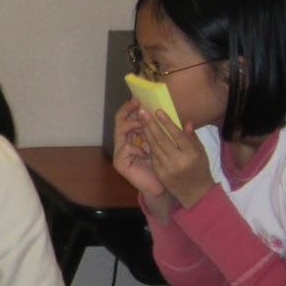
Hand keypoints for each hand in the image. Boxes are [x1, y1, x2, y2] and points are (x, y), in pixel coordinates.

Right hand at [111, 99, 175, 219]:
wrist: (161, 187)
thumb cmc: (164, 165)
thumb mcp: (165, 143)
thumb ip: (163, 129)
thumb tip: (164, 111)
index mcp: (134, 136)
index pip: (129, 117)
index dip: (132, 107)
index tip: (139, 97)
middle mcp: (125, 142)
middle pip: (120, 121)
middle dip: (127, 110)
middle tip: (136, 103)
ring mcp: (120, 152)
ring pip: (120, 131)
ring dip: (132, 125)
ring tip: (141, 124)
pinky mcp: (120, 163)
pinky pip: (125, 148)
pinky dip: (136, 148)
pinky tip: (145, 153)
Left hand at [137, 105, 214, 208]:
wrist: (196, 194)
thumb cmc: (200, 170)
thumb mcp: (201, 153)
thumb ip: (192, 138)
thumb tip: (186, 122)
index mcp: (191, 155)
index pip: (177, 135)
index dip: (167, 122)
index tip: (158, 111)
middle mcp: (178, 162)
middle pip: (162, 139)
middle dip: (151, 124)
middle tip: (142, 111)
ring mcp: (167, 169)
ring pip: (154, 147)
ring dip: (146, 132)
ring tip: (141, 120)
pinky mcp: (160, 173)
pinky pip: (153, 156)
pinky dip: (148, 144)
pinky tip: (144, 134)